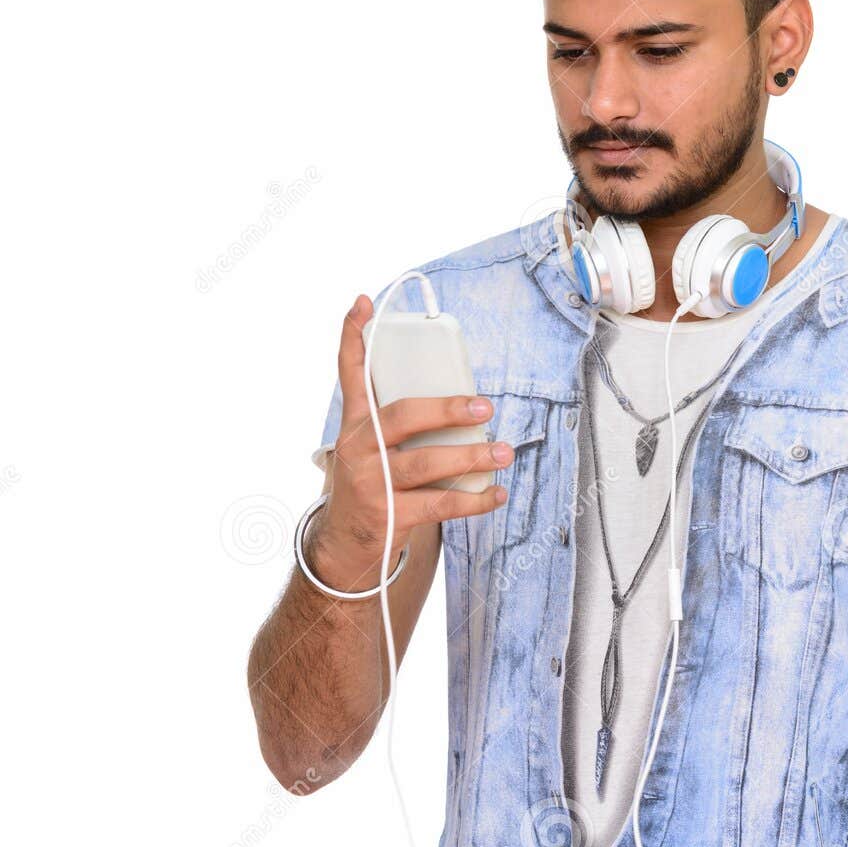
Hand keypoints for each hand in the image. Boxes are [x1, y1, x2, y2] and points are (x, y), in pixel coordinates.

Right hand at [311, 294, 511, 585]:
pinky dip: (474, 500)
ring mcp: (371, 482)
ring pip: (427, 463)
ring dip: (471, 456)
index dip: (353, 335)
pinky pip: (439, 503)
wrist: (345, 545)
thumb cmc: (372, 483)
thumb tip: (466, 402)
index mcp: (355, 423)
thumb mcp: (373, 447)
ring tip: (502, 452)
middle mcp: (358, 448)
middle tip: (484, 406)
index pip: (350, 372)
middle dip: (447, 409)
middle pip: (403, 416)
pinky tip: (496, 494)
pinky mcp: (388, 516)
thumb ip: (401, 421)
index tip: (363, 301)